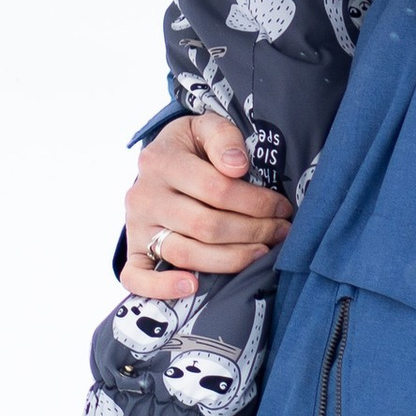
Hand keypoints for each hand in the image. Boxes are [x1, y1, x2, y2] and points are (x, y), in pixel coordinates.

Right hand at [121, 113, 292, 303]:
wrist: (158, 163)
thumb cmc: (191, 148)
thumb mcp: (206, 127)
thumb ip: (223, 137)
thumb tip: (237, 166)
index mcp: (161, 160)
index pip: (217, 189)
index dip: (257, 203)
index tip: (282, 208)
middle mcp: (144, 195)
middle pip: (206, 226)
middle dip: (253, 232)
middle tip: (281, 232)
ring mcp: (136, 226)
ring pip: (185, 253)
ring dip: (231, 260)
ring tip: (261, 254)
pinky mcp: (133, 251)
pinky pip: (137, 278)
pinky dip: (163, 287)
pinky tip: (193, 287)